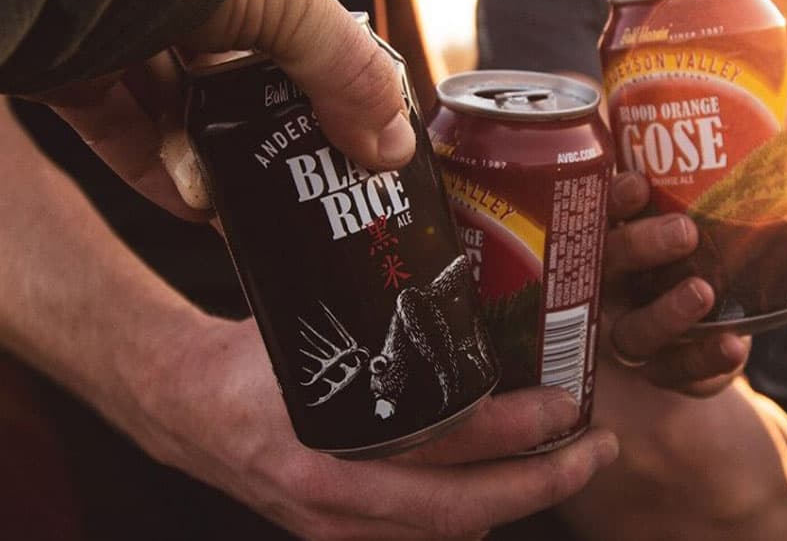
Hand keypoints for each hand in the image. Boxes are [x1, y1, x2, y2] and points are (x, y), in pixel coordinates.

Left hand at [28, 0, 413, 220]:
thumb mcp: (288, 2)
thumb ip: (342, 73)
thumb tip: (393, 148)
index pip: (292, 26)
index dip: (320, 83)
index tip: (344, 135)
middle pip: (233, 77)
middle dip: (269, 136)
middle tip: (306, 186)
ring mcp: (116, 23)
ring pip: (175, 107)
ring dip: (215, 161)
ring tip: (254, 208)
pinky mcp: (66, 65)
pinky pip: (118, 128)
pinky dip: (158, 170)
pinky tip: (197, 206)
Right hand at [130, 316, 618, 539]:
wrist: (183, 407)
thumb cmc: (249, 357)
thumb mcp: (314, 322)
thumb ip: (380, 317)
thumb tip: (461, 276)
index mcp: (331, 432)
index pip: (449, 438)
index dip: (518, 427)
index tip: (569, 404)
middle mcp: (337, 493)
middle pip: (466, 509)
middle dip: (546, 484)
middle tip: (599, 449)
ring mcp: (335, 526)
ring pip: (449, 535)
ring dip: (516, 505)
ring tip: (564, 465)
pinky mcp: (334, 538)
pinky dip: (472, 521)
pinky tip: (502, 490)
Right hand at [601, 172, 786, 395]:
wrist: (706, 341)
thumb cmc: (710, 269)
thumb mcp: (730, 242)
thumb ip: (772, 220)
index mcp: (624, 239)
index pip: (606, 213)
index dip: (616, 198)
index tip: (639, 182)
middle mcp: (616, 287)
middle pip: (609, 266)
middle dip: (640, 245)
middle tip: (684, 231)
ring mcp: (630, 333)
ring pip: (633, 328)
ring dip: (667, 312)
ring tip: (703, 292)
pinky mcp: (658, 372)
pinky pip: (673, 372)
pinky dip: (703, 360)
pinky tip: (734, 348)